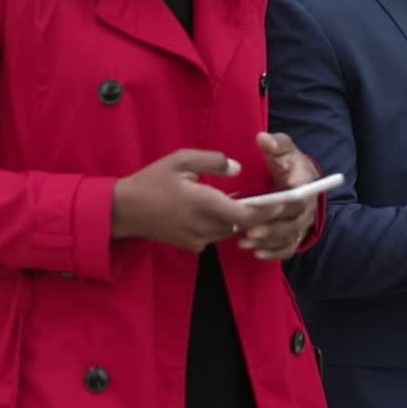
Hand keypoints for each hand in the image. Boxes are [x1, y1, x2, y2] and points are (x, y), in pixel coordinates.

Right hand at [112, 149, 278, 251]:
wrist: (124, 211)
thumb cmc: (152, 181)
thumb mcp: (181, 161)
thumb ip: (213, 162)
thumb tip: (237, 168)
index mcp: (206, 205)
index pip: (248, 215)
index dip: (269, 211)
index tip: (283, 202)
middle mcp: (206, 227)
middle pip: (242, 225)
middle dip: (256, 214)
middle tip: (270, 199)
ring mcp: (199, 240)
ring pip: (230, 230)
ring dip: (238, 218)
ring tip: (244, 201)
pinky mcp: (192, 246)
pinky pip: (215, 235)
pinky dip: (221, 224)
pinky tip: (214, 209)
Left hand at [237, 132, 319, 260]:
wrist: (297, 179)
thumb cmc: (287, 162)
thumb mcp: (284, 148)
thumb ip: (275, 143)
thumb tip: (262, 138)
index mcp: (306, 185)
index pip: (300, 197)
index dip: (287, 201)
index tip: (266, 203)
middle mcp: (307, 209)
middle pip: (293, 223)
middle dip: (271, 227)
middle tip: (248, 229)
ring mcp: (301, 224)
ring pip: (288, 238)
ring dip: (267, 242)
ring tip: (243, 241)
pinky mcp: (293, 236)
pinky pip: (286, 250)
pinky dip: (272, 253)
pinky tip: (254, 252)